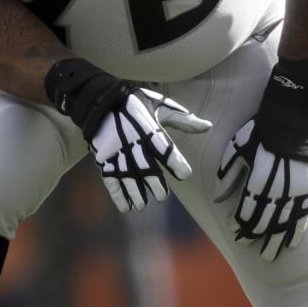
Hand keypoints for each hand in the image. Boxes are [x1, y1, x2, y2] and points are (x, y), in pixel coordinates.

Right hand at [46, 58, 210, 211]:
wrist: (98, 100)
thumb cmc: (136, 104)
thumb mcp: (160, 105)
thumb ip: (183, 119)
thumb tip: (208, 126)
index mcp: (146, 126)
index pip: (161, 144)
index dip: (173, 159)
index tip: (185, 174)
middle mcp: (130, 139)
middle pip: (142, 163)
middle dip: (152, 181)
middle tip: (162, 196)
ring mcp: (114, 149)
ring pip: (124, 173)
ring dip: (133, 191)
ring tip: (142, 205)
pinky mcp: (103, 156)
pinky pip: (108, 176)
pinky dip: (116, 192)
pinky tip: (125, 206)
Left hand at [214, 58, 307, 260]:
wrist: (292, 118)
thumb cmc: (259, 131)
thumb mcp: (236, 148)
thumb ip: (226, 174)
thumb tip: (215, 197)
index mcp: (258, 181)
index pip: (247, 211)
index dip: (241, 225)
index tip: (236, 234)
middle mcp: (277, 190)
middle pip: (265, 222)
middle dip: (257, 238)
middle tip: (252, 251)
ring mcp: (295, 191)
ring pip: (284, 223)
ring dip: (276, 240)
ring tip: (271, 254)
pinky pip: (303, 214)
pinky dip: (297, 230)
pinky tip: (293, 242)